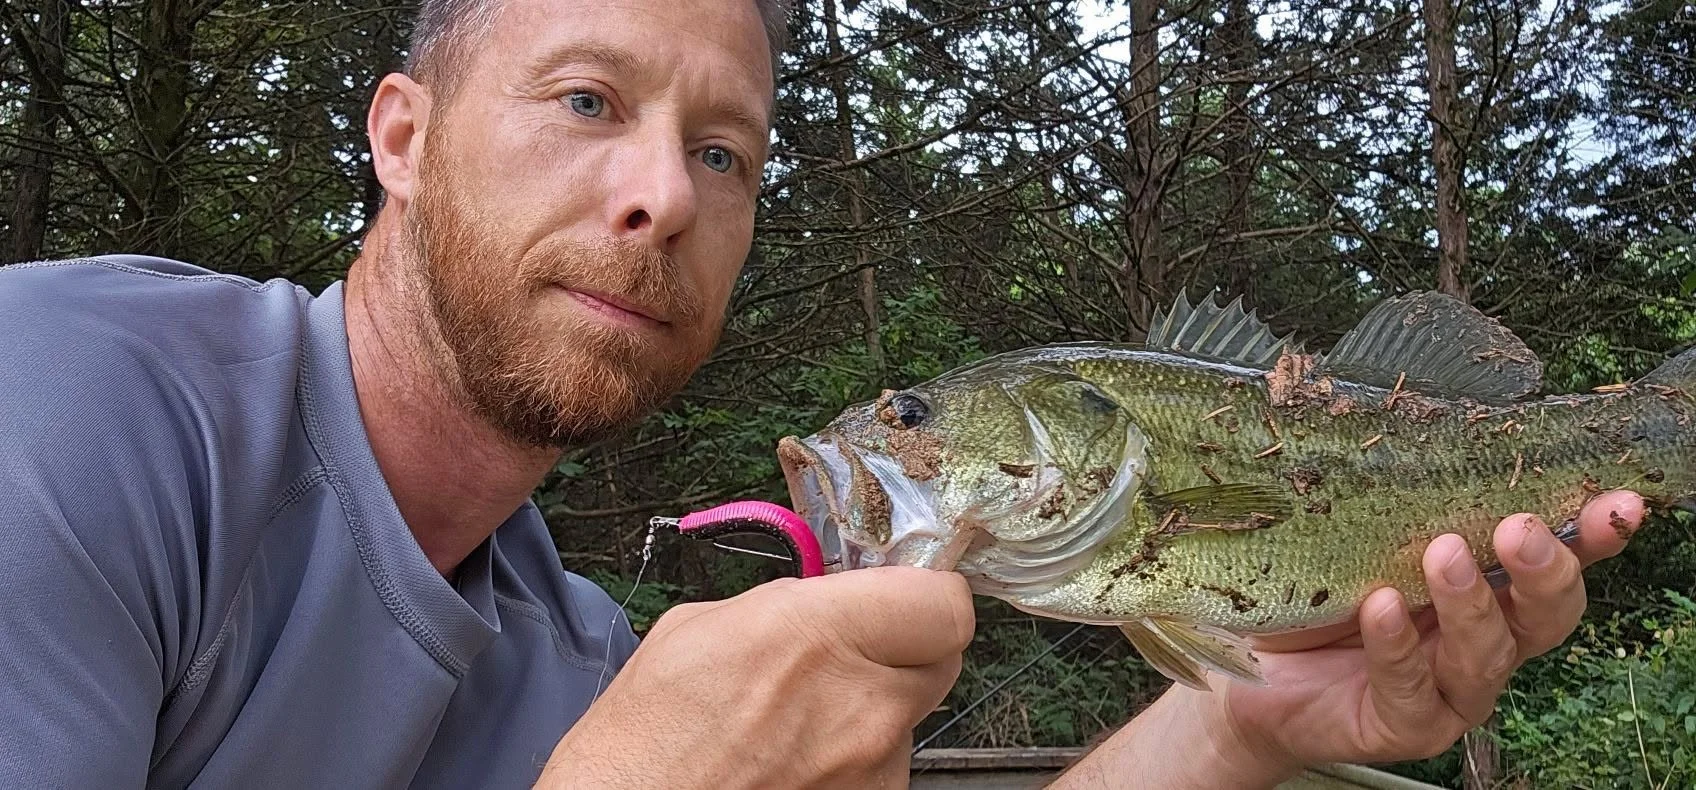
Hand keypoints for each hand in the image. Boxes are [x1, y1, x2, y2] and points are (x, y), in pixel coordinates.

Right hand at [536, 566, 974, 788]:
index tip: (904, 595)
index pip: (943, 603)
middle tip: (855, 649)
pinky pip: (882, 766)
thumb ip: (788, 607)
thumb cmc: (641, 743)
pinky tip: (792, 760)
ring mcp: (872, 769)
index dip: (925, 595)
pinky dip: (851, 759)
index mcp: (818, 634)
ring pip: (909, 716)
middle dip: (905, 646)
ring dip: (872, 708)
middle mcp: (863, 704)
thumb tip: (827, 602)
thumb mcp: (700, 628)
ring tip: (797, 721)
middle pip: (942, 658)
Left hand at [1052, 491, 1642, 787]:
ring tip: (1440, 554)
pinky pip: (1411, 686)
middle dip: (1544, 570)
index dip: (1593, 534)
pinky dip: (1397, 644)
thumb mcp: (1351, 524)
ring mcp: (1449, 688)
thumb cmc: (1309, 584)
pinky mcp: (1405, 723)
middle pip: (1546, 615)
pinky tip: (1380, 609)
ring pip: (1487, 654)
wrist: (1245, 662)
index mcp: (1485, 583)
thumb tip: (1403, 398)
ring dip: (1469, 602)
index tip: (1616, 501)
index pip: (1556, 559)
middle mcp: (1483, 638)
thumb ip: (1392, 484)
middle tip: (1516, 528)